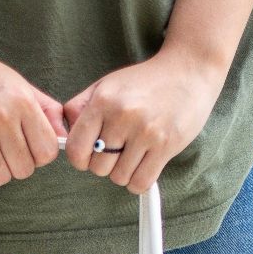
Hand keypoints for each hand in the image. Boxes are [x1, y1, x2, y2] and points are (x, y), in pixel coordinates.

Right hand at [0, 42, 66, 192]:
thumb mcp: (19, 83)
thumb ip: (45, 109)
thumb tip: (62, 134)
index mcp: (22, 102)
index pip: (47, 150)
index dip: (40, 155)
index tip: (29, 148)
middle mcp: (3, 117)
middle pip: (25, 169)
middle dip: (17, 165)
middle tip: (4, 150)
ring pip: (1, 178)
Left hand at [61, 48, 227, 193]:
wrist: (188, 71)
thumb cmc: (144, 82)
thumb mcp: (106, 85)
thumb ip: (79, 108)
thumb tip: (64, 134)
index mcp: (103, 101)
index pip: (75, 149)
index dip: (80, 158)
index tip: (90, 154)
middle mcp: (122, 116)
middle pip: (97, 168)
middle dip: (105, 164)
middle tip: (118, 150)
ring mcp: (146, 132)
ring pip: (119, 177)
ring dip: (124, 172)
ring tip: (134, 154)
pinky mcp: (166, 145)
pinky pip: (141, 182)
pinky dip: (139, 181)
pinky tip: (144, 165)